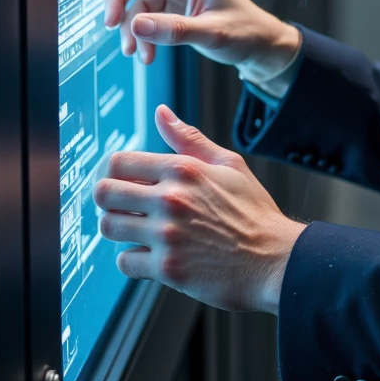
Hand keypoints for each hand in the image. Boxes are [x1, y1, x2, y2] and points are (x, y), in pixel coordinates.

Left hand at [92, 104, 304, 313]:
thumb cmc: (254, 213)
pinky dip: (133, 260)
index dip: (112, 172)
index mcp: (183, 169)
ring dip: (117, 230)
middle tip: (122, 208)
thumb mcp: (229, 165)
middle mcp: (171, 199)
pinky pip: (125, 262)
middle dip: (108, 201)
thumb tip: (161, 112)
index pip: (118, 162)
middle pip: (103, 193)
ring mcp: (167, 235)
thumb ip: (189, 139)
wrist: (276, 261)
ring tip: (136, 231)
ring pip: (109, 228)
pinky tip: (151, 255)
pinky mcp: (168, 268)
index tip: (119, 182)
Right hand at [97, 0, 301, 89]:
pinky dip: (142, 38)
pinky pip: (144, 20)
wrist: (258, 48)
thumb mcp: (213, 32)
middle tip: (110, 25)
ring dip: (131, 29)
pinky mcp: (171, 10)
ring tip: (137, 54)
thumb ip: (174, 30)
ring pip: (135, 3)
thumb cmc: (244, 32)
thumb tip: (135, 25)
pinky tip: (147, 56)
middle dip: (117, 0)